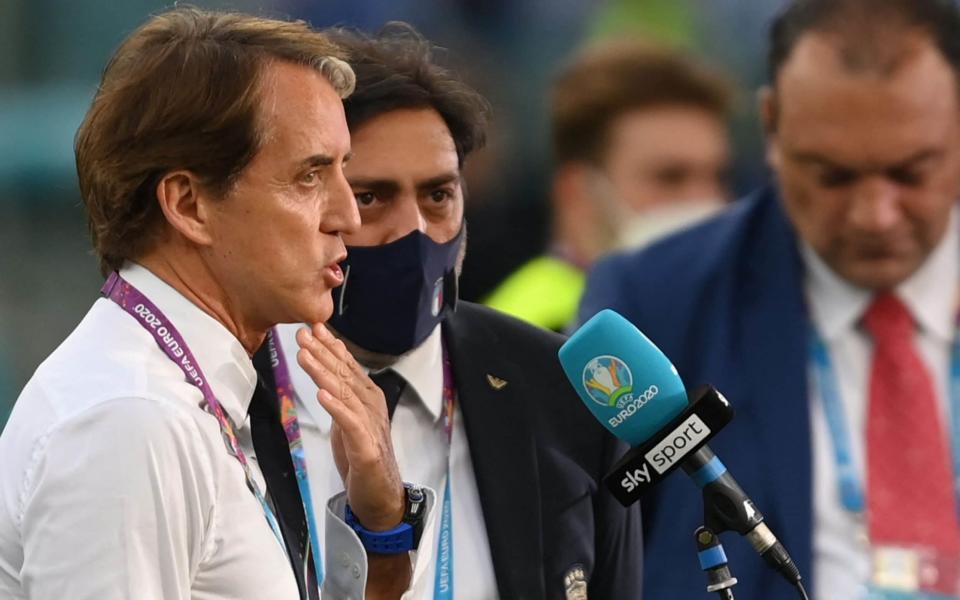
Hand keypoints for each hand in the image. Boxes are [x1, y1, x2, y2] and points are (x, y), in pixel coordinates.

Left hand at [295, 324, 404, 530]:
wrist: (381, 495)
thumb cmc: (363, 458)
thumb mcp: (348, 421)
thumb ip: (341, 398)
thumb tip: (326, 378)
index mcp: (367, 398)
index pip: (347, 367)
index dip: (330, 347)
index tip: (313, 328)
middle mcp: (371, 406)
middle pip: (344, 375)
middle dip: (322, 352)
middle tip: (303, 333)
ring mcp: (370, 425)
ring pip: (344, 393)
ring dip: (324, 373)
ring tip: (306, 355)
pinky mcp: (366, 447)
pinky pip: (349, 423)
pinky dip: (336, 407)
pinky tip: (322, 394)